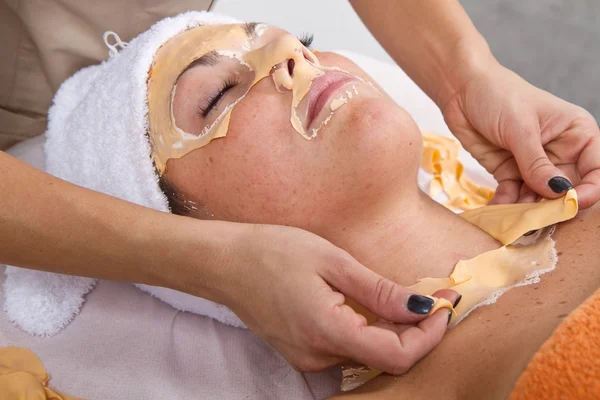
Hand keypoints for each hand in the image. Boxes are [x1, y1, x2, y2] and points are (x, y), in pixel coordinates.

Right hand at [220, 224, 457, 373]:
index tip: (444, 305)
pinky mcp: (301, 351)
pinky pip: (346, 348)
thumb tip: (423, 307)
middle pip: (385, 359)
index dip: (429, 336)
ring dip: (392, 331)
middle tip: (432, 296)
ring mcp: (307, 358)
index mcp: (328, 332)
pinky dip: (367, 331)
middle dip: (415, 331)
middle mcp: (318, 356)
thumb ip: (379, 291)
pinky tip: (369, 305)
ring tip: (402, 296)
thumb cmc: (272, 251)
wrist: (223, 263)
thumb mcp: (332, 261)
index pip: (397, 357)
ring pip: (366, 354)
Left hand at [441, 60, 599, 208]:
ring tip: (511, 218)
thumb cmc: (498, 94)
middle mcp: (560, 153)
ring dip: (526, 211)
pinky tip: (495, 214)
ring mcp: (534, 165)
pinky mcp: (510, 173)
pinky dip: (505, 207)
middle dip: (552, 207)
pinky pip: (513, 197)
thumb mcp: (520, 127)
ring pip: (538, 198)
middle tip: (534, 219)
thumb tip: (558, 191)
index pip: (596, 170)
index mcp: (577, 134)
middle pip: (566, 190)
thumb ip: (536, 163)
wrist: (461, 90)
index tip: (567, 202)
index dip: (587, 191)